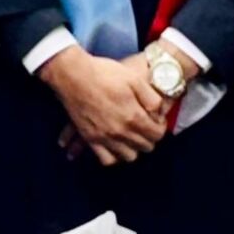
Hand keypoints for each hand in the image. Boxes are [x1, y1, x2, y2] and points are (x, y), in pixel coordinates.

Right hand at [39, 47, 165, 163]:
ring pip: (129, 157)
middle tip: (145, 126)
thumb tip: (159, 115)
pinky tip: (116, 145)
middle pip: (145, 147)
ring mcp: (104, 138)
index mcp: (133, 117)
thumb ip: (152, 99)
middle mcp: (120, 132)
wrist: (73, 74)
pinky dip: (114, 156)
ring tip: (132, 136)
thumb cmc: (105, 73)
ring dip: (134, 148)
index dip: (160, 127)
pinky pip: (107, 159)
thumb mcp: (134, 79)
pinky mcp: (90, 139)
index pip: (157, 135)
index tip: (156, 120)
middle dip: (149, 137)